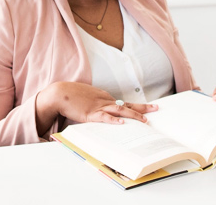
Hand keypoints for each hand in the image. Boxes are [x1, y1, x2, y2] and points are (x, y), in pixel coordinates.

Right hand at [37, 82, 156, 128]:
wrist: (59, 93)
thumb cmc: (71, 96)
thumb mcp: (87, 98)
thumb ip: (96, 104)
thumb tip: (103, 111)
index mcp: (104, 97)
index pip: (123, 103)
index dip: (136, 107)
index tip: (147, 109)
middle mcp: (104, 100)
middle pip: (126, 104)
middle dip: (142, 107)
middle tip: (156, 109)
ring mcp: (98, 106)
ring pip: (119, 110)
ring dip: (133, 115)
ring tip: (144, 120)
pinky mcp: (90, 114)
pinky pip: (104, 117)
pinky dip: (113, 120)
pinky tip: (122, 123)